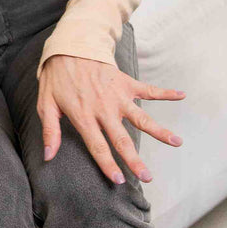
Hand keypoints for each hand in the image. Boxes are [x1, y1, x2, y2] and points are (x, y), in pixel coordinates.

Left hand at [37, 54, 184, 183]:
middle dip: (135, 160)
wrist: (69, 46)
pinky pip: (148, 89)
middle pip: (122, 139)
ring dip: (160, 131)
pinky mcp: (125, 82)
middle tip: (148, 177)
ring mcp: (117, 95)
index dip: (108, 165)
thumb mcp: (45, 103)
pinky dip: (165, 92)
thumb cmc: (57, 76)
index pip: (98, 147)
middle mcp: (104, 109)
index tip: (119, 181)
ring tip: (177, 142)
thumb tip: (48, 156)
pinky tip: (181, 95)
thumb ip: (49, 131)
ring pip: (141, 118)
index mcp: (84, 116)